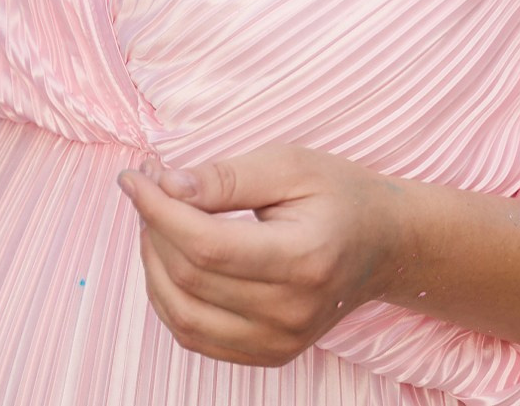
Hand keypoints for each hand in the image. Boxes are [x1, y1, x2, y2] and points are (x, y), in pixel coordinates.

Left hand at [117, 142, 409, 367]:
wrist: (384, 245)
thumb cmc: (339, 196)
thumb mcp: (289, 165)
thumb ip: (226, 177)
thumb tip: (165, 186)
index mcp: (303, 259)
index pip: (206, 245)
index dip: (157, 209)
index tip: (134, 177)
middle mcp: (292, 312)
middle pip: (189, 277)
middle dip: (152, 226)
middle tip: (148, 186)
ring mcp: (281, 341)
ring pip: (181, 313)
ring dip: (151, 263)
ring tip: (156, 219)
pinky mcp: (269, 354)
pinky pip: (194, 336)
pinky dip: (168, 297)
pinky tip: (169, 257)